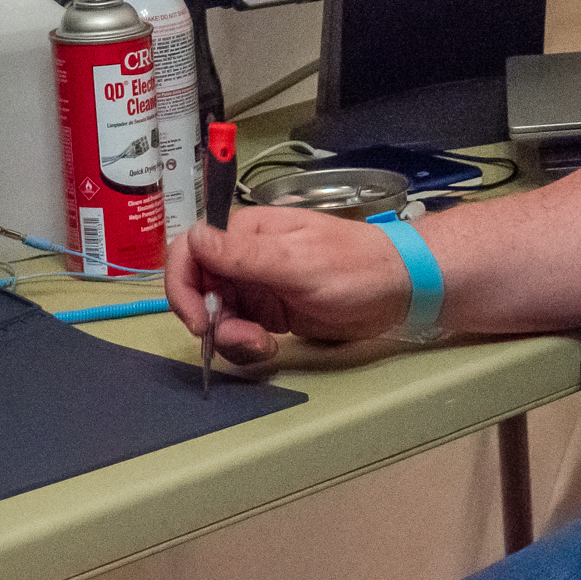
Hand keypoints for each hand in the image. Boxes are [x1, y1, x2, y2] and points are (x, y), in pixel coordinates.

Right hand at [166, 206, 412, 363]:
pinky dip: (246, 344)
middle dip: (208, 318)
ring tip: (263, 346)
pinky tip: (270, 348)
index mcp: (248, 232)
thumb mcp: (297, 262)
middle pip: (198, 286)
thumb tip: (194, 237)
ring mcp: (258, 285)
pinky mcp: (270, 311)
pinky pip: (239, 330)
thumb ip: (244, 255)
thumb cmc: (354, 266)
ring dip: (230, 336)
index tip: (198, 319)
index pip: (190, 248)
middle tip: (236, 339)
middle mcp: (246, 256)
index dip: (181, 283)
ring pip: (217, 314)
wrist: (399, 288)